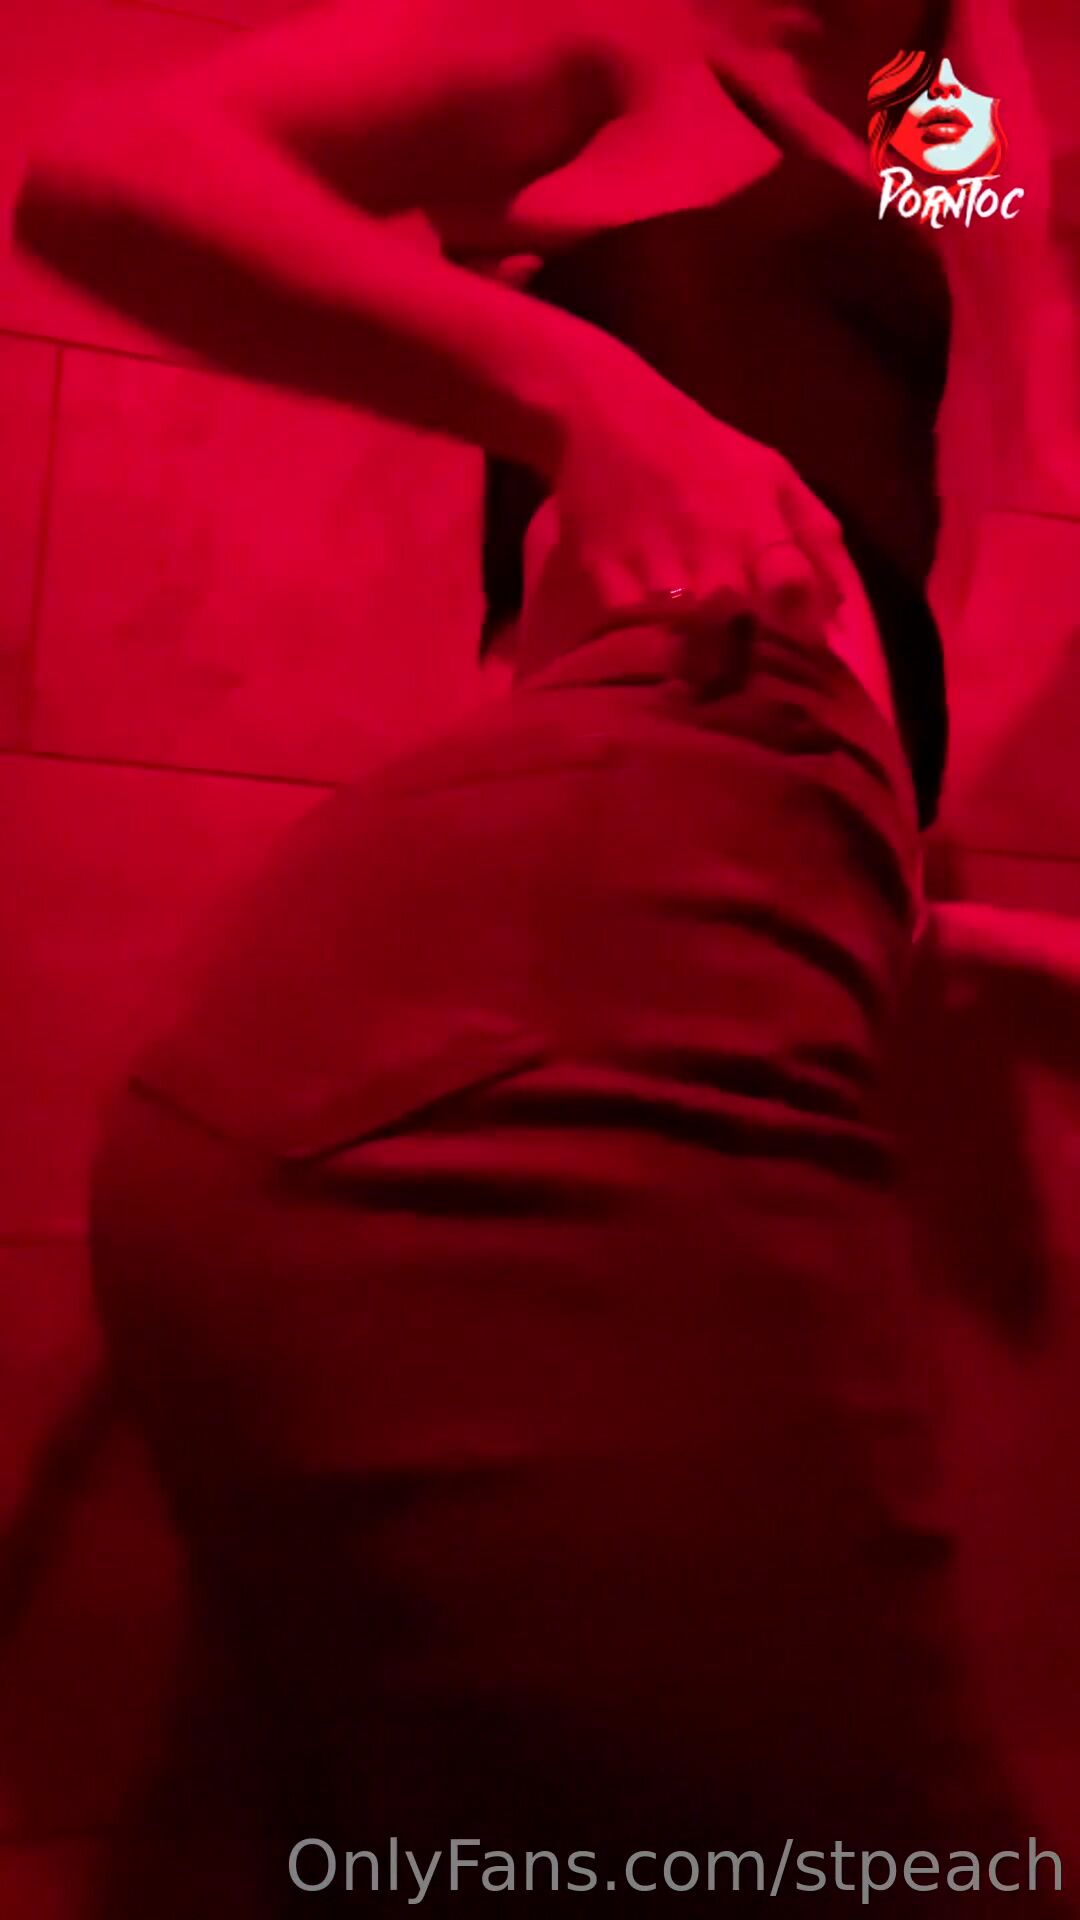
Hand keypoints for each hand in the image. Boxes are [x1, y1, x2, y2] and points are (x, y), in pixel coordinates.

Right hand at [519, 347, 850, 669]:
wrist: (611, 418)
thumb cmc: (705, 453)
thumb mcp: (775, 476)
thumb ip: (815, 537)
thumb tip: (839, 611)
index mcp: (757, 525)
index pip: (794, 591)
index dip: (802, 632)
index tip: (800, 658)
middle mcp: (710, 548)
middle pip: (740, 627)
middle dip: (750, 657)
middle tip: (749, 678)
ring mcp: (655, 564)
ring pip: (685, 637)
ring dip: (698, 661)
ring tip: (704, 677)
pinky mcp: (603, 576)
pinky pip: (626, 630)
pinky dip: (640, 647)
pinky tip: (651, 656)